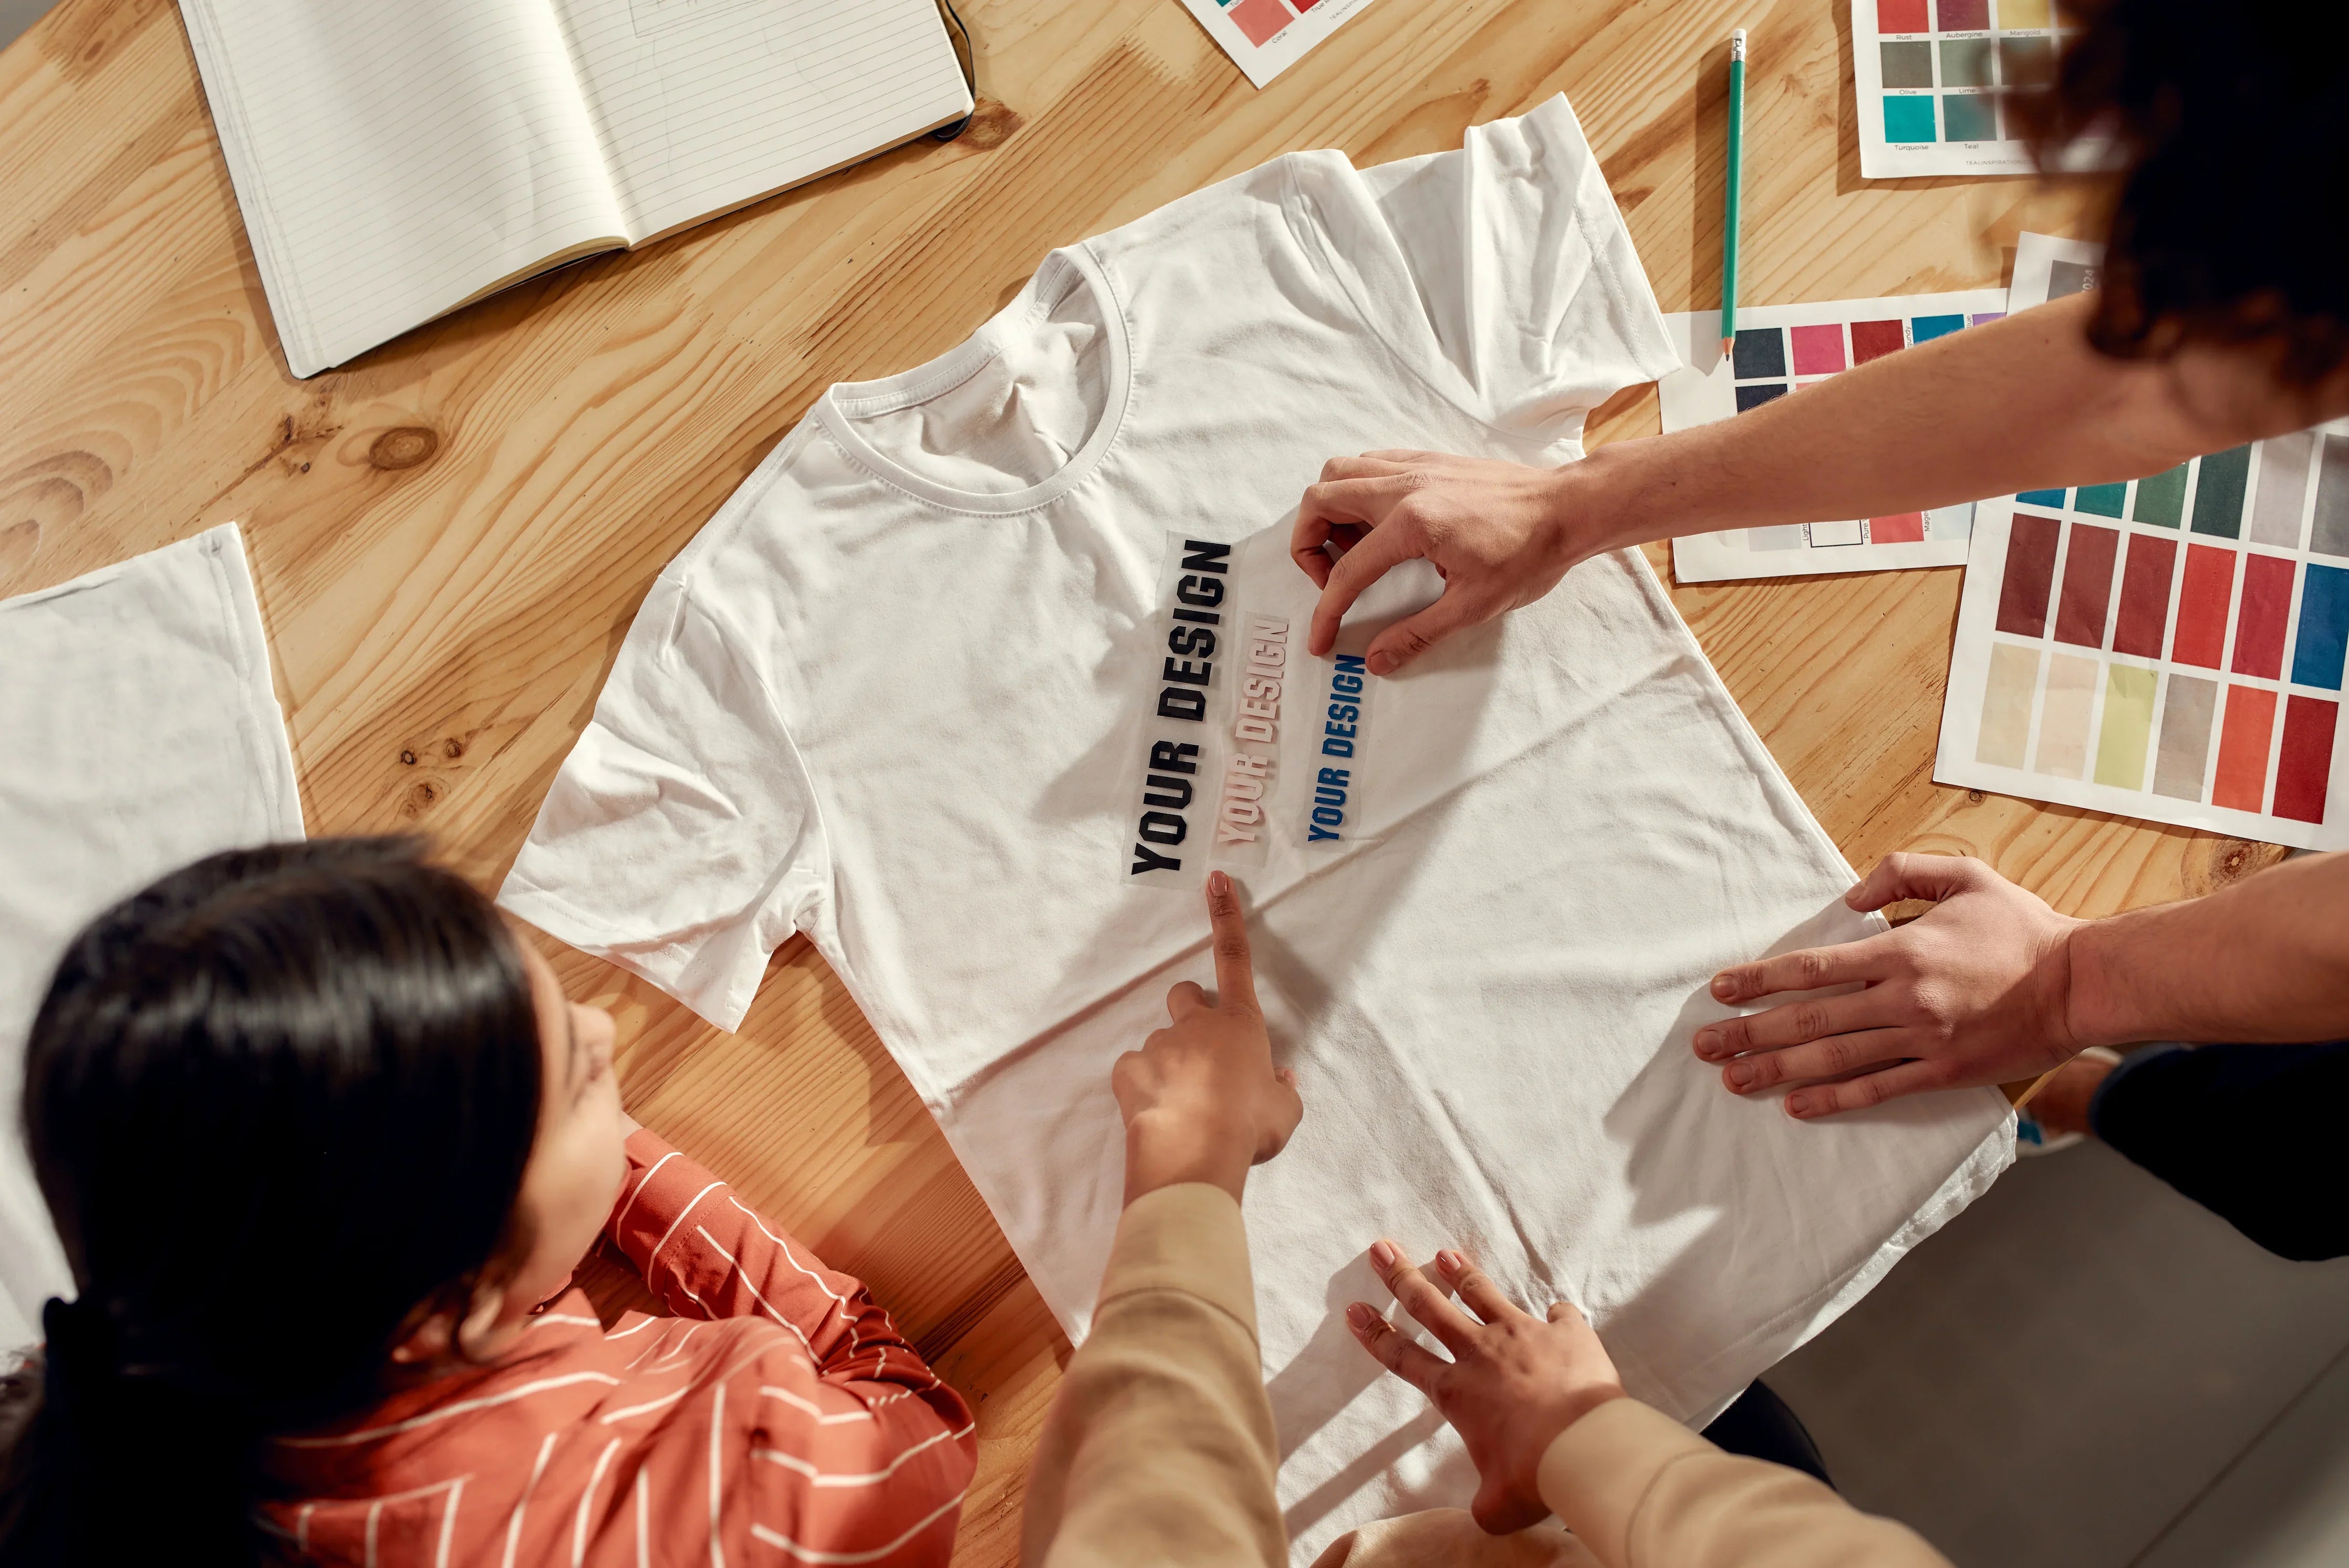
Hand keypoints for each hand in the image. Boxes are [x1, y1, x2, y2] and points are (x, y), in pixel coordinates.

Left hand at [1112, 871, 1302, 1202]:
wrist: (1195, 1154)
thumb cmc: (1248, 1128)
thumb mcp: (1284, 1113)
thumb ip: (1281, 1092)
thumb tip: (1278, 1081)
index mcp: (1241, 1026)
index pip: (1236, 959)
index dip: (1227, 917)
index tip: (1215, 881)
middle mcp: (1198, 1025)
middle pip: (1185, 995)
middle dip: (1190, 1013)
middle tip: (1199, 1051)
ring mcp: (1160, 1044)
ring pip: (1160, 1043)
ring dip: (1170, 1066)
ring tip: (1183, 1108)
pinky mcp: (1129, 1068)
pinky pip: (1134, 1071)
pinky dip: (1144, 1089)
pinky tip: (1157, 1114)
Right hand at [1291, 450, 1601, 674]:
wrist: (1568, 509)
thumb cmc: (1529, 554)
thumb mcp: (1474, 605)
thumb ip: (1418, 633)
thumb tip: (1377, 660)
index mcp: (1413, 523)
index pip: (1348, 571)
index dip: (1326, 612)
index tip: (1321, 640)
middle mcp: (1405, 485)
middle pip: (1320, 500)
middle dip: (1307, 545)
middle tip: (1331, 580)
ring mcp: (1415, 466)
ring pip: (1339, 472)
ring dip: (1329, 510)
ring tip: (1353, 548)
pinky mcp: (1428, 459)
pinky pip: (1370, 462)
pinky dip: (1357, 490)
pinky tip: (1377, 522)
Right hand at [1347, 1244, 1625, 1533]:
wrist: (1583, 1446)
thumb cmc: (1534, 1476)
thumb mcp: (1498, 1504)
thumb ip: (1485, 1503)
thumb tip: (1484, 1515)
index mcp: (1456, 1392)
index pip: (1404, 1358)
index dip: (1376, 1334)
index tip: (1354, 1309)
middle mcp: (1481, 1353)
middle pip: (1431, 1306)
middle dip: (1402, 1276)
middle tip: (1382, 1248)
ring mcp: (1522, 1334)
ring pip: (1483, 1293)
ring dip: (1461, 1272)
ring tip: (1445, 1253)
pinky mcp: (1564, 1331)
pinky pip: (1560, 1315)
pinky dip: (1558, 1315)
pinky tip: (1558, 1312)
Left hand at [1695, 853, 2084, 1117]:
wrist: (2082, 983)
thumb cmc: (2022, 928)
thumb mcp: (1964, 876)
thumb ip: (1902, 873)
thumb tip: (1850, 895)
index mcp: (1901, 950)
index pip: (1812, 968)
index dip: (1760, 980)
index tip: (1720, 990)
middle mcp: (1903, 998)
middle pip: (1809, 1018)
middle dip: (1751, 1032)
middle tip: (1704, 1045)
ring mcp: (1921, 1039)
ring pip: (1834, 1058)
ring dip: (1778, 1069)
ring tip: (1733, 1080)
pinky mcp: (1943, 1071)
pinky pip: (1879, 1089)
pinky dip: (1835, 1100)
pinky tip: (1797, 1106)